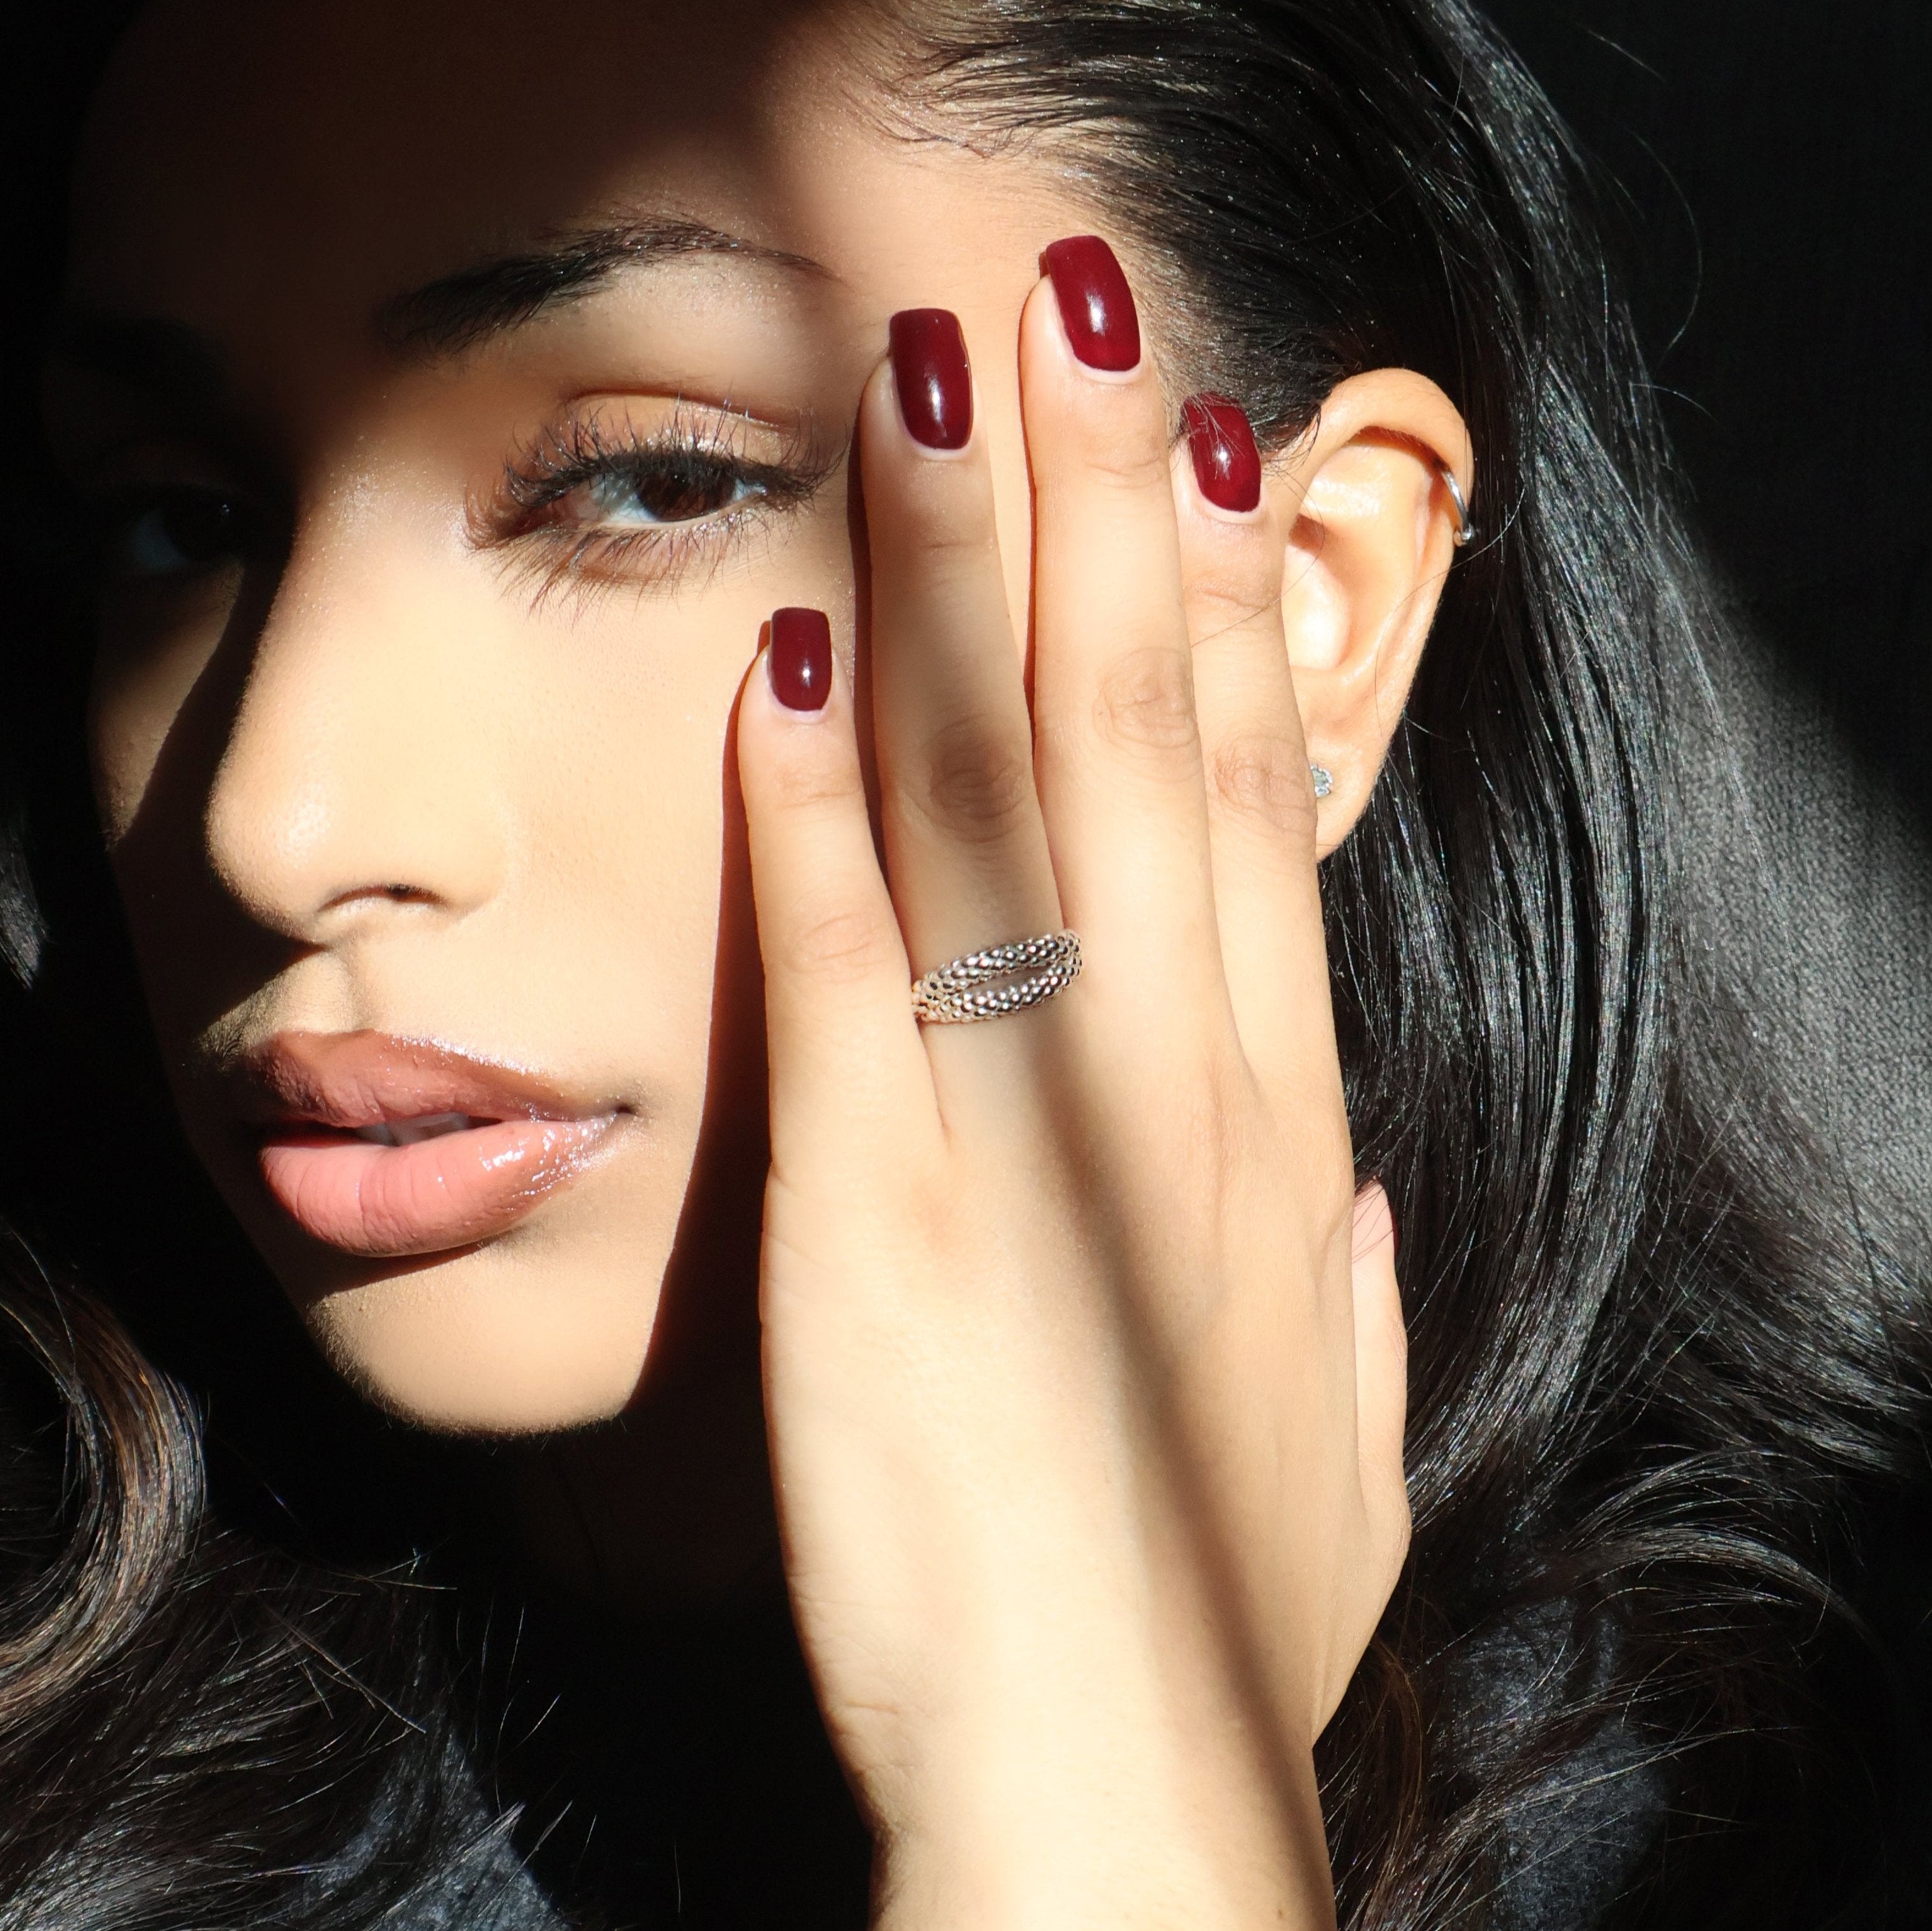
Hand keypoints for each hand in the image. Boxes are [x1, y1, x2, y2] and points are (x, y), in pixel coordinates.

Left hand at [737, 252, 1407, 1930]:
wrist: (1114, 1787)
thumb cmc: (1212, 1614)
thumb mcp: (1329, 1442)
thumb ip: (1340, 1295)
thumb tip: (1348, 1193)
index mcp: (1271, 1131)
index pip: (1248, 815)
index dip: (1229, 618)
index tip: (1205, 458)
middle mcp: (1168, 1089)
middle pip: (1142, 742)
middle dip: (1111, 506)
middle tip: (1081, 309)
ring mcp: (1027, 1135)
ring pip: (1008, 801)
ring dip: (969, 580)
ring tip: (941, 386)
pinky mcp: (878, 1208)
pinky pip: (848, 960)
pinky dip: (814, 804)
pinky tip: (785, 656)